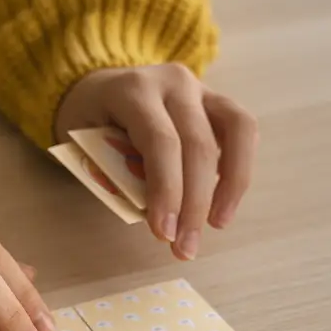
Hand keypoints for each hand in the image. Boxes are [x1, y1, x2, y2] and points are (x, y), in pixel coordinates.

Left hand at [55, 64, 257, 259]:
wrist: (96, 86)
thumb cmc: (89, 121)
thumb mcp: (86, 142)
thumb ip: (118, 171)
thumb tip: (156, 213)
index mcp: (133, 89)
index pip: (159, 141)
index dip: (167, 190)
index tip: (164, 233)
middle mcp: (173, 82)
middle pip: (198, 144)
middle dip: (195, 203)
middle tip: (185, 248)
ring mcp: (200, 88)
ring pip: (236, 131)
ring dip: (230, 186)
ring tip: (217, 224)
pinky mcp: (217, 100)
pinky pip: (243, 132)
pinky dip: (238, 169)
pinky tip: (222, 201)